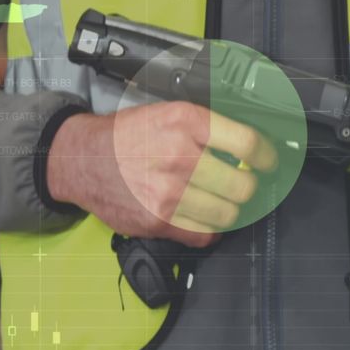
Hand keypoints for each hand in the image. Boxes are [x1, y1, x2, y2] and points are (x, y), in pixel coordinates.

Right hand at [46, 101, 276, 247]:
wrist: (81, 159)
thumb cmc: (124, 137)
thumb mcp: (166, 114)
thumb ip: (206, 128)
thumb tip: (248, 147)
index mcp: (185, 122)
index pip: (248, 143)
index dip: (267, 157)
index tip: (268, 162)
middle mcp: (179, 156)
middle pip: (243, 185)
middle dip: (248, 188)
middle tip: (242, 185)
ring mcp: (169, 192)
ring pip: (228, 214)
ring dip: (229, 210)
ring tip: (219, 201)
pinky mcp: (158, 220)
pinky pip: (204, 235)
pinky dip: (208, 229)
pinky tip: (200, 216)